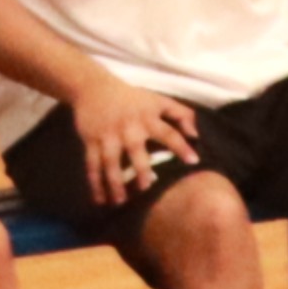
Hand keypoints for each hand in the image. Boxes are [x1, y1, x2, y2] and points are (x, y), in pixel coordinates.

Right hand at [72, 72, 203, 205]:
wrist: (93, 87)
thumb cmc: (133, 99)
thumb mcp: (158, 101)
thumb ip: (182, 114)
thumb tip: (196, 134)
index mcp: (147, 118)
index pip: (167, 132)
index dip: (180, 146)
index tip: (193, 161)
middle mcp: (128, 128)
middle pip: (135, 149)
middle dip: (140, 168)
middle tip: (146, 187)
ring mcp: (108, 135)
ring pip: (110, 161)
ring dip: (114, 182)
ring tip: (120, 201)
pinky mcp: (91, 140)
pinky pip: (92, 164)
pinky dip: (95, 183)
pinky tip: (100, 200)